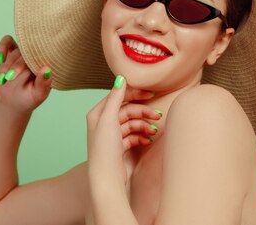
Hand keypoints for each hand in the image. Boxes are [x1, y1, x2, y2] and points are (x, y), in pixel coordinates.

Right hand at [0, 34, 51, 115]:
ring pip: (16, 50)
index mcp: (47, 64)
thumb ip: (43, 84)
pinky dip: (2, 47)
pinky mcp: (12, 52)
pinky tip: (0, 59)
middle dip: (16, 66)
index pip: (42, 57)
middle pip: (27, 53)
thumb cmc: (29, 99)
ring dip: (8, 65)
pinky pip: (8, 41)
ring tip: (5, 78)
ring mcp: (24, 54)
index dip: (29, 64)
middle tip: (10, 78)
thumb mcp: (37, 95)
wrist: (13, 101)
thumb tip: (46, 69)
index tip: (20, 75)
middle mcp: (37, 57)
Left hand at [86, 75, 160, 189]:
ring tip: (153, 131)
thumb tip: (121, 77)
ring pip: (132, 123)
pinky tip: (147, 141)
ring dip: (144, 126)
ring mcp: (111, 135)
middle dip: (143, 112)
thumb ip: (116, 97)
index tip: (151, 93)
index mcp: (98, 113)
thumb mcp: (109, 119)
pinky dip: (141, 137)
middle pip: (127, 110)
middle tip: (158, 115)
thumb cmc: (105, 149)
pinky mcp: (119, 146)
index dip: (134, 93)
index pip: (118, 96)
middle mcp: (103, 122)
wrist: (107, 178)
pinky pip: (133, 136)